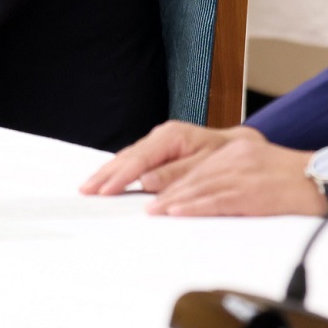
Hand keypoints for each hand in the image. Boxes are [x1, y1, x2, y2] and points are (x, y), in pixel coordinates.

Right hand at [82, 121, 248, 197]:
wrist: (242, 148)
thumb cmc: (229, 156)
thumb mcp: (207, 164)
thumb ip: (177, 173)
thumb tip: (147, 182)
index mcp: (173, 136)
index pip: (139, 159)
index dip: (120, 176)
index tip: (105, 190)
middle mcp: (162, 137)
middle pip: (127, 157)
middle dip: (105, 174)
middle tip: (85, 190)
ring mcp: (158, 143)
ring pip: (127, 158)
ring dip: (108, 173)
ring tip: (88, 187)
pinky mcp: (159, 152)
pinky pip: (134, 162)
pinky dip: (119, 172)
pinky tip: (106, 181)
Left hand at [143, 133, 325, 217]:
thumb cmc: (297, 183)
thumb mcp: (260, 172)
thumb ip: (233, 181)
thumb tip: (204, 200)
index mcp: (237, 150)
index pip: (197, 167)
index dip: (172, 180)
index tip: (152, 191)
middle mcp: (237, 156)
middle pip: (193, 175)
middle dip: (165, 190)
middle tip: (146, 206)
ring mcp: (245, 172)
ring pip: (200, 186)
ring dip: (173, 200)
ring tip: (154, 212)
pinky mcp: (254, 191)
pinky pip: (218, 200)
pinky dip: (194, 206)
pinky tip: (177, 212)